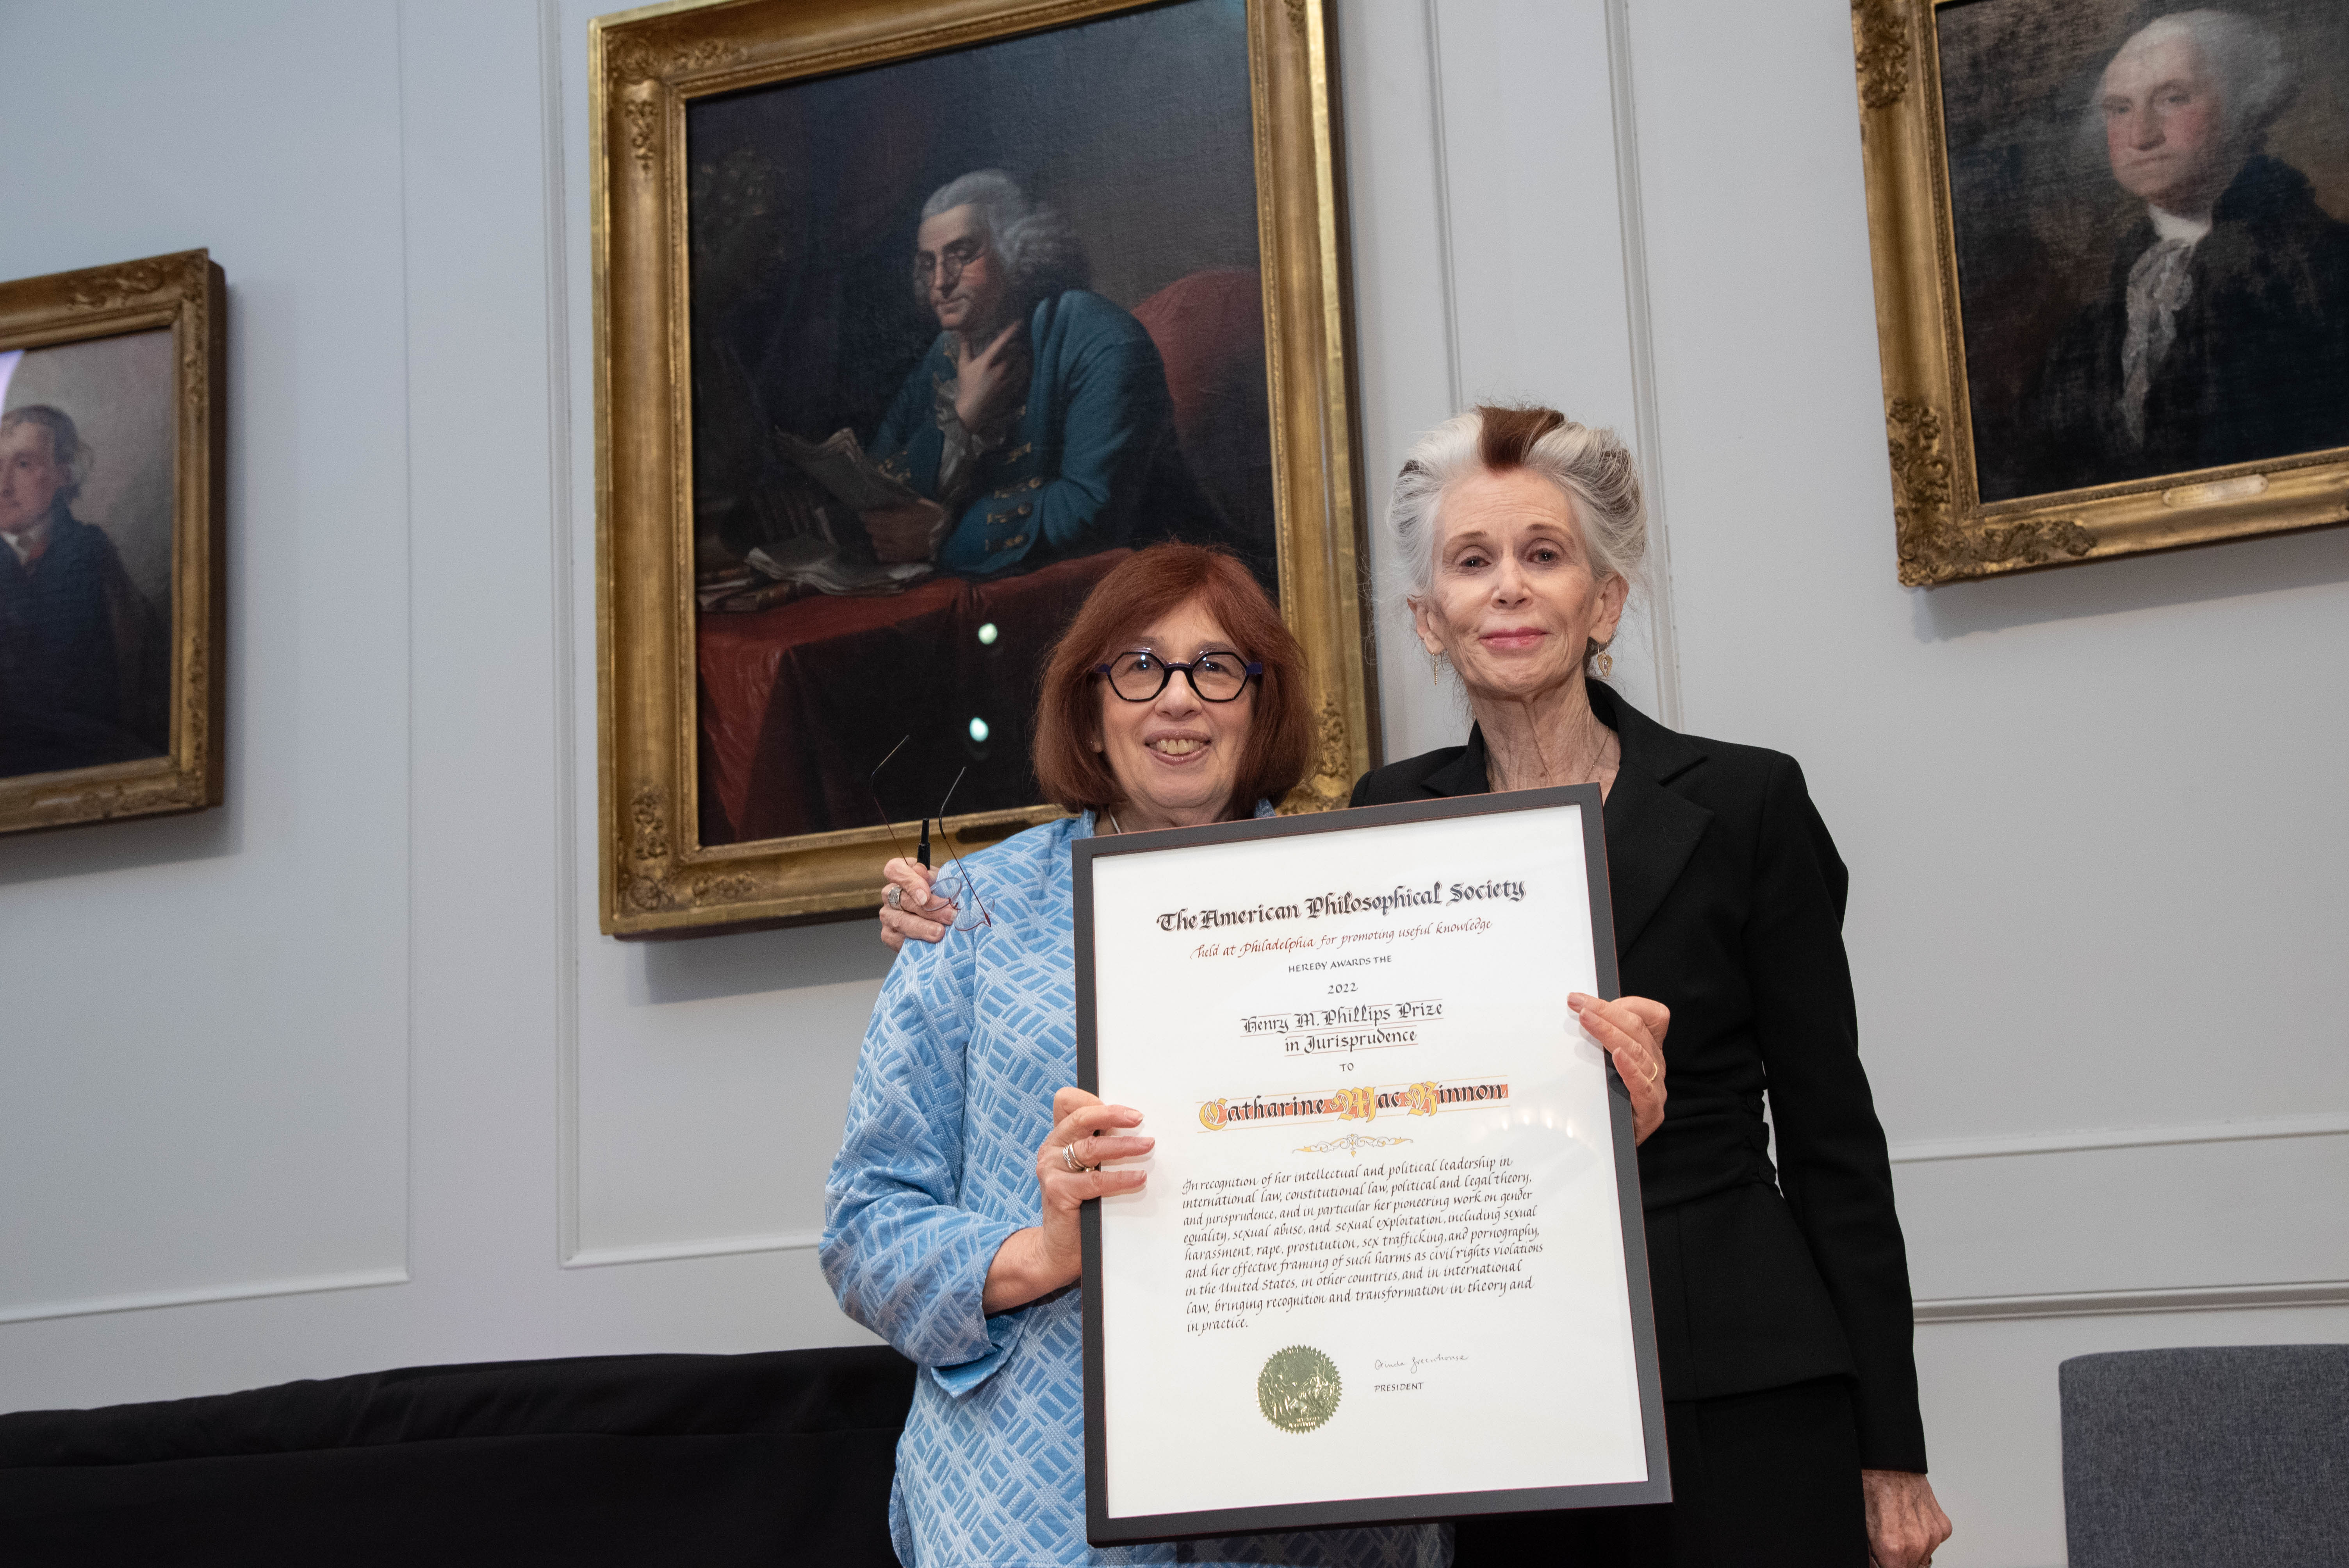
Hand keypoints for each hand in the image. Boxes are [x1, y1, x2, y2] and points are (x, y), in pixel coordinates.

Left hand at [861, 499, 946, 563]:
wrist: (948, 533)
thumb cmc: (933, 515)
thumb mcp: (918, 503)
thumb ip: (899, 503)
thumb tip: (884, 502)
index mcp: (899, 520)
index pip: (874, 518)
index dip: (867, 515)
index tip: (864, 513)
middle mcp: (896, 535)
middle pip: (873, 531)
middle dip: (871, 526)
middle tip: (871, 522)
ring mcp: (900, 548)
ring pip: (877, 544)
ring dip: (876, 538)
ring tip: (879, 534)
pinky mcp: (904, 557)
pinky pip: (885, 556)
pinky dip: (882, 551)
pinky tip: (885, 546)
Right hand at [878, 857, 954, 952]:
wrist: (941, 919)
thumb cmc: (940, 894)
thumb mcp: (941, 881)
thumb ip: (934, 876)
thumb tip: (922, 873)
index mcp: (900, 874)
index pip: (894, 870)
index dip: (910, 882)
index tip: (926, 896)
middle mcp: (889, 893)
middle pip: (902, 899)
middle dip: (929, 909)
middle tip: (949, 916)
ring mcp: (887, 914)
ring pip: (900, 921)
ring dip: (923, 927)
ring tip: (941, 932)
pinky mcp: (888, 935)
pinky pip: (898, 939)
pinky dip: (916, 941)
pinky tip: (930, 944)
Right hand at [952, 320, 1024, 430]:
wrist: (971, 410)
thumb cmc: (966, 386)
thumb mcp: (963, 365)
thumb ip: (965, 347)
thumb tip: (961, 331)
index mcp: (987, 361)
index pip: (1001, 342)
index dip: (1011, 331)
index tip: (1018, 322)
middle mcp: (999, 369)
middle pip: (1015, 350)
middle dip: (1016, 345)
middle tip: (1016, 342)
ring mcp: (1007, 380)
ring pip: (1021, 362)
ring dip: (1021, 356)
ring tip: (1020, 354)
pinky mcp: (1012, 389)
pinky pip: (1023, 375)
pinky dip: (1023, 369)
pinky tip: (1022, 368)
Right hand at [981, 1087, 1151, 1313]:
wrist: (1060, 1249)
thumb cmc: (1083, 1207)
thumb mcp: (1091, 1171)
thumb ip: (1104, 1148)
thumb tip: (1143, 1130)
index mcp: (1059, 1137)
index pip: (1067, 1102)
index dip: (1093, 1098)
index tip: (1128, 1108)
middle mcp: (1051, 1149)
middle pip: (1079, 1118)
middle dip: (1112, 1114)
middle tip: (1140, 1119)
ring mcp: (1051, 1170)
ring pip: (1090, 1147)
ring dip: (1123, 1145)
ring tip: (1149, 1146)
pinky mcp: (1057, 1192)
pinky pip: (1094, 1180)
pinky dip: (1119, 1178)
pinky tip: (1139, 1179)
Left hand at [1569, 993, 1668, 1142]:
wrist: (1608, 1146)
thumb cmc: (1602, 1101)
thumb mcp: (1600, 1065)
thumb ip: (1597, 1041)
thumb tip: (1575, 1014)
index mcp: (1648, 1049)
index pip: (1652, 1016)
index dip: (1625, 1003)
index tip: (1586, 999)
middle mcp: (1655, 1066)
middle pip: (1638, 1029)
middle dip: (1605, 1011)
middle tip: (1577, 1003)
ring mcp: (1655, 1089)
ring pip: (1638, 1052)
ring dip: (1610, 1032)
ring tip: (1587, 1020)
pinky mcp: (1650, 1113)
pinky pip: (1643, 1087)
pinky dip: (1630, 1069)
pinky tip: (1617, 1056)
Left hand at [1863, 1469, 1951, 1567]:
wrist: (1891, 1463)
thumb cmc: (1873, 1487)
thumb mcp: (1863, 1524)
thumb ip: (1871, 1553)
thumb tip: (1875, 1565)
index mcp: (1893, 1547)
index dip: (1884, 1565)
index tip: (1882, 1558)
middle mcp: (1917, 1544)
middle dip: (1898, 1561)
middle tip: (1889, 1544)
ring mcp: (1933, 1536)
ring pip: (1923, 1558)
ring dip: (1913, 1550)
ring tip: (1900, 1528)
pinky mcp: (1943, 1527)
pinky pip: (1935, 1543)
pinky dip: (1926, 1537)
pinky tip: (1914, 1521)